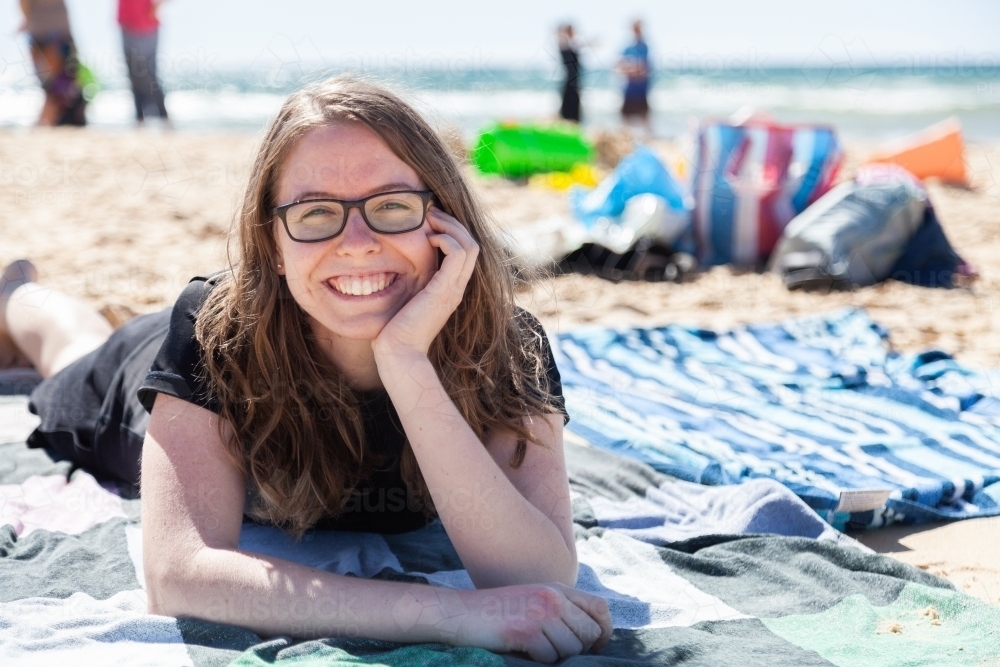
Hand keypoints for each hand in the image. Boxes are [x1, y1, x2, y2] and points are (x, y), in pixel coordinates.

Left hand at [372, 206, 478, 359]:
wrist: (399, 353)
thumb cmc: (394, 331)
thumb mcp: (403, 299)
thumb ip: (406, 283)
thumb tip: (391, 266)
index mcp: (449, 289)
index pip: (463, 251)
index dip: (450, 231)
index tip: (428, 221)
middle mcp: (456, 287)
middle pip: (471, 243)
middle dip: (451, 223)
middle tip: (430, 213)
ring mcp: (453, 288)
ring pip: (469, 244)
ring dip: (450, 226)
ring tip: (429, 220)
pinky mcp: (445, 289)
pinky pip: (458, 253)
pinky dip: (445, 239)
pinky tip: (426, 238)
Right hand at [456, 583, 612, 662]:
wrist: (460, 613)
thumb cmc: (496, 613)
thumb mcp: (533, 600)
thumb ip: (561, 609)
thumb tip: (592, 636)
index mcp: (557, 588)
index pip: (600, 607)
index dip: (604, 630)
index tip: (594, 645)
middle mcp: (552, 597)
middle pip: (589, 633)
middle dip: (577, 649)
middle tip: (553, 650)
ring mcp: (540, 613)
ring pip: (571, 649)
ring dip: (555, 656)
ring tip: (533, 647)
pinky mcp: (527, 631)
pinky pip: (550, 657)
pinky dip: (538, 660)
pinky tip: (521, 650)